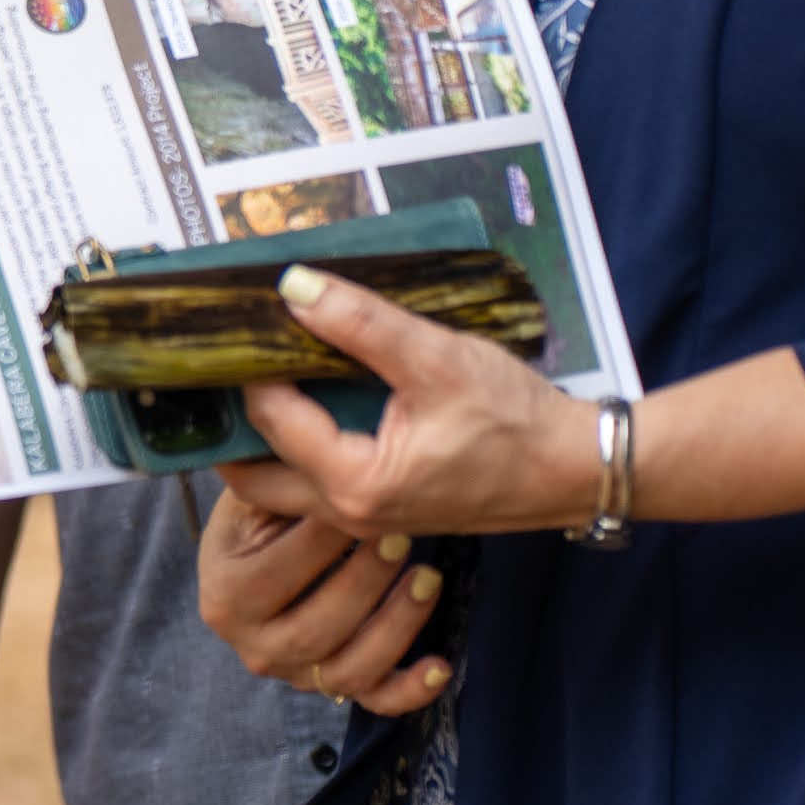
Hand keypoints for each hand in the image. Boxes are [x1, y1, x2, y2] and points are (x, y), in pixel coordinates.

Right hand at [195, 485, 450, 714]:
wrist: (257, 564)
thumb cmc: (262, 523)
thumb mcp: (252, 500)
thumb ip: (271, 482)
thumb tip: (287, 429)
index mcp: (224, 597)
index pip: (272, 576)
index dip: (318, 541)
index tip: (358, 503)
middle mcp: (254, 645)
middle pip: (314, 629)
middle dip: (364, 582)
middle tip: (401, 536)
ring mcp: (296, 674)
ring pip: (349, 669)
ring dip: (396, 625)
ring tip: (428, 578)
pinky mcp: (335, 688)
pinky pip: (377, 701)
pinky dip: (411, 690)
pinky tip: (440, 664)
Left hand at [225, 264, 590, 536]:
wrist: (577, 468)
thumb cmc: (517, 420)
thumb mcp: (438, 359)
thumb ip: (362, 324)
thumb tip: (293, 286)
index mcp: (354, 482)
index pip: (268, 418)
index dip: (250, 368)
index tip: (241, 326)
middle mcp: (347, 511)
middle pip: (252, 473)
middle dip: (232, 423)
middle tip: (227, 365)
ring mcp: (363, 519)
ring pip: (281, 486)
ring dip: (261, 440)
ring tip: (260, 377)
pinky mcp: (382, 510)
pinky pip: (315, 487)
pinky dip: (298, 449)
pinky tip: (309, 402)